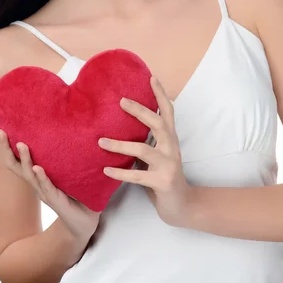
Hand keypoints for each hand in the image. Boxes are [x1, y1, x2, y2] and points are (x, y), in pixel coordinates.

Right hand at [0, 130, 100, 238]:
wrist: (84, 221)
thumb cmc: (75, 194)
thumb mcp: (67, 173)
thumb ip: (63, 158)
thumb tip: (68, 131)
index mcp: (37, 177)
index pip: (18, 160)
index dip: (8, 147)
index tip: (0, 130)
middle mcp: (37, 184)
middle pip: (16, 166)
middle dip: (7, 150)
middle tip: (0, 133)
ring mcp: (45, 193)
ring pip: (29, 175)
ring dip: (25, 159)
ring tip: (21, 144)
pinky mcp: (56, 200)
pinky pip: (47, 187)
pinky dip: (42, 177)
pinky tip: (38, 167)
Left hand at [98, 76, 193, 226]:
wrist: (181, 206)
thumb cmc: (163, 176)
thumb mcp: (157, 154)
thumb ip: (146, 140)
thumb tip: (122, 125)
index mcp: (171, 139)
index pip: (168, 111)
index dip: (161, 94)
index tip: (151, 77)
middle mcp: (172, 148)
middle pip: (158, 124)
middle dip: (140, 111)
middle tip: (121, 101)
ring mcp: (168, 166)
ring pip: (143, 150)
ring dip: (120, 145)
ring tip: (100, 142)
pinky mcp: (162, 183)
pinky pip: (137, 176)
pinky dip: (120, 173)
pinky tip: (105, 170)